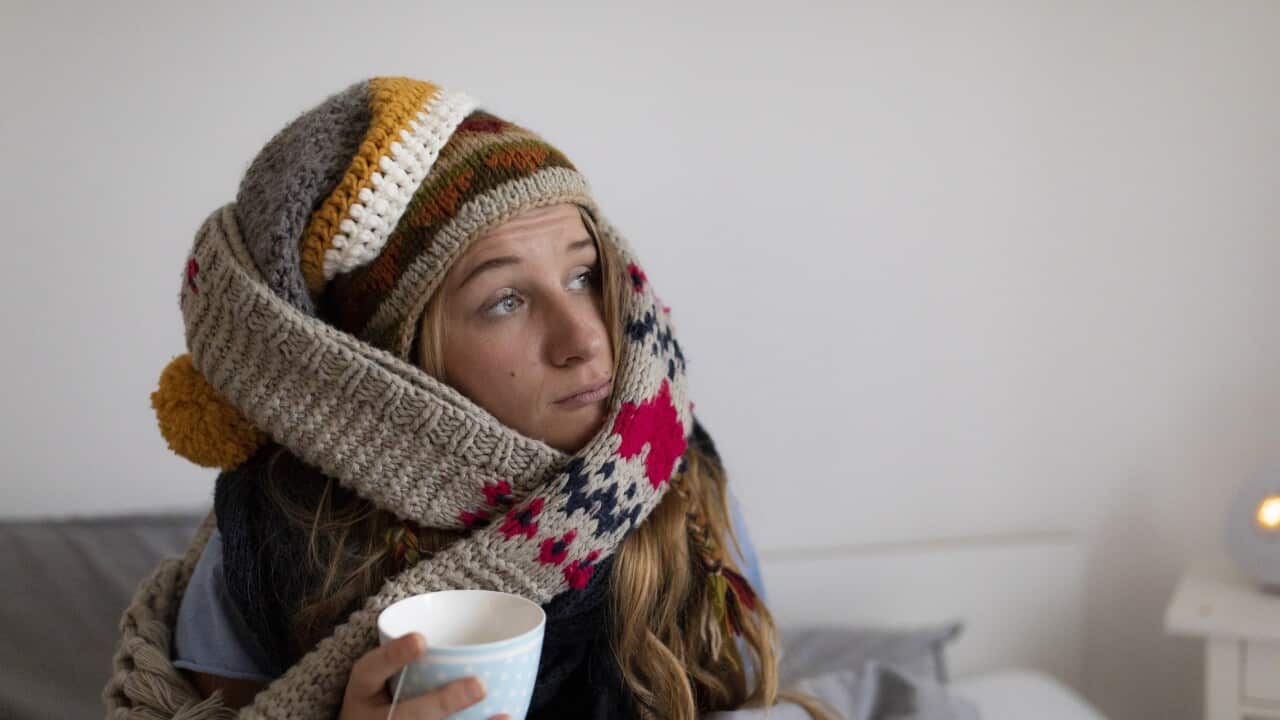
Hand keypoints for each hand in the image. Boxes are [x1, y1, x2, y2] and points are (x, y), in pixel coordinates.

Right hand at [339, 632, 507, 719]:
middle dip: (443, 704)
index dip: (392, 656)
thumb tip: (471, 624)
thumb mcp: (378, 678)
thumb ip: (408, 655)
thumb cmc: (383, 696)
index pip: (369, 671)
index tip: (420, 639)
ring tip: (505, 716)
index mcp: (361, 693)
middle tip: (479, 685)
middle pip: (406, 716)